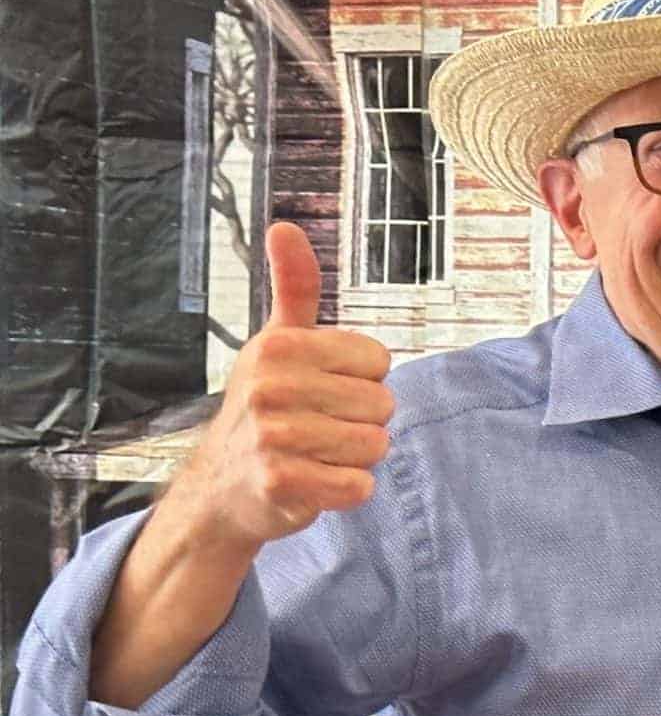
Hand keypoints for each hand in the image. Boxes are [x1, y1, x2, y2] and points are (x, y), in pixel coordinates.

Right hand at [167, 222, 393, 557]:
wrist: (224, 487)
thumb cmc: (265, 408)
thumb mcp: (277, 341)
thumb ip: (294, 287)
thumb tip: (284, 226)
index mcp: (278, 346)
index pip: (378, 359)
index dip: (360, 379)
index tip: (321, 390)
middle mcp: (270, 386)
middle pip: (382, 403)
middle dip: (361, 422)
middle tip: (318, 428)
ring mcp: (272, 436)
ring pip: (375, 445)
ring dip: (355, 457)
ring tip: (315, 454)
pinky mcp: (281, 482)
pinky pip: (359, 485)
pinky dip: (348, 489)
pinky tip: (315, 481)